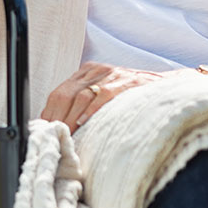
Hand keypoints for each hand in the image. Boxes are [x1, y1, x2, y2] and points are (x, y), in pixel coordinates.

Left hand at [40, 62, 195, 133]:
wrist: (165, 87)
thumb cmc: (131, 96)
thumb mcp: (103, 94)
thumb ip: (84, 105)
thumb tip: (62, 128)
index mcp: (86, 72)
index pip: (58, 92)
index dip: (48, 113)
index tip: (42, 131)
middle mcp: (96, 70)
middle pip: (65, 93)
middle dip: (55, 117)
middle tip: (50, 137)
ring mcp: (111, 74)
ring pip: (80, 95)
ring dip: (70, 117)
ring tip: (64, 134)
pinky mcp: (125, 81)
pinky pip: (103, 94)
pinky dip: (92, 110)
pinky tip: (84, 122)